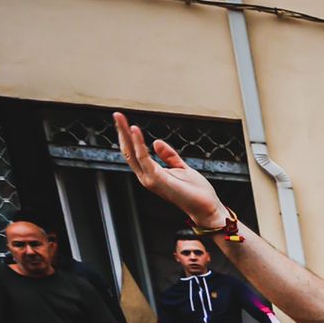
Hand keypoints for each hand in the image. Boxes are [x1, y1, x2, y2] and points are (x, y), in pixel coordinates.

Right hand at [114, 111, 228, 227]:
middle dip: (121, 132)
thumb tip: (156, 142)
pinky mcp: (157, 180)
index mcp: (151, 173)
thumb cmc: (196, 191)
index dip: (128, 136)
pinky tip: (135, 130)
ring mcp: (150, 179)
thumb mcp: (181, 168)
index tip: (124, 121)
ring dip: (125, 134)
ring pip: (132, 153)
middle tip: (116, 114)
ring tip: (120, 118)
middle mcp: (146, 177)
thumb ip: (169, 156)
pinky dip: (138, 143)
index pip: (134, 152)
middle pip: (128, 151)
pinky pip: (144, 158)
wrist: (206, 207)